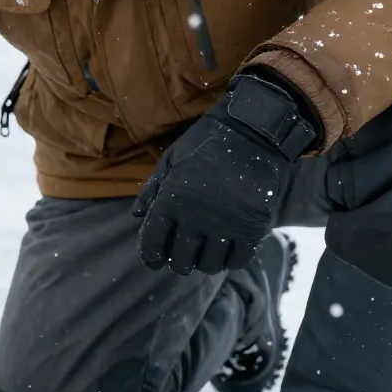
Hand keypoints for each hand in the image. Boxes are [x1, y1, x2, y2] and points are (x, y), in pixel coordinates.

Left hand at [133, 73, 316, 275]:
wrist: (255, 127)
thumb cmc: (207, 141)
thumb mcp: (172, 159)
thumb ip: (152, 189)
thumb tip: (137, 216)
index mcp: (171, 201)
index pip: (153, 243)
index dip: (151, 257)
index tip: (155, 261)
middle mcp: (196, 217)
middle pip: (182, 260)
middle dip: (179, 263)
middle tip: (184, 258)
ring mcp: (226, 224)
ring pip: (210, 264)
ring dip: (205, 264)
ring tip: (206, 256)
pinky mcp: (253, 226)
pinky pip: (239, 259)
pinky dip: (231, 261)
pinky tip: (228, 253)